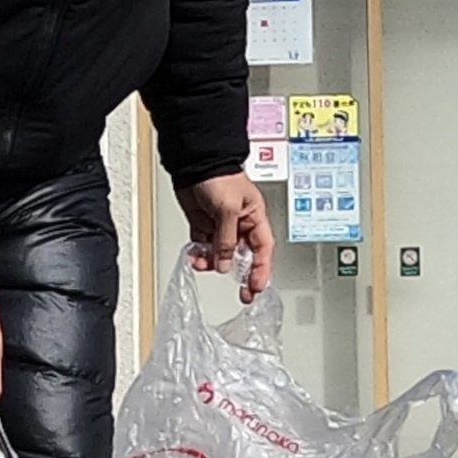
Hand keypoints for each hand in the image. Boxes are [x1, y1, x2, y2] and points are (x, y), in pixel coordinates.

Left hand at [178, 173, 274, 301]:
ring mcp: (221, 225)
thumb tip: (225, 264)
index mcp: (254, 217)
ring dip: (212, 262)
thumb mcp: (227, 209)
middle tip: (242, 293)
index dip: (262, 269)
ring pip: (221, 254)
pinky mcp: (204, 225)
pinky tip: (195, 255)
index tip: (256, 286)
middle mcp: (240, 223)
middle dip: (242, 274)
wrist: (193, 163)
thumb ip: (227, 239)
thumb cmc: (218, 175)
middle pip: (244, 256)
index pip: (264, 249)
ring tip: (203, 262)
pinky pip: (204, 247)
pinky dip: (200, 254)